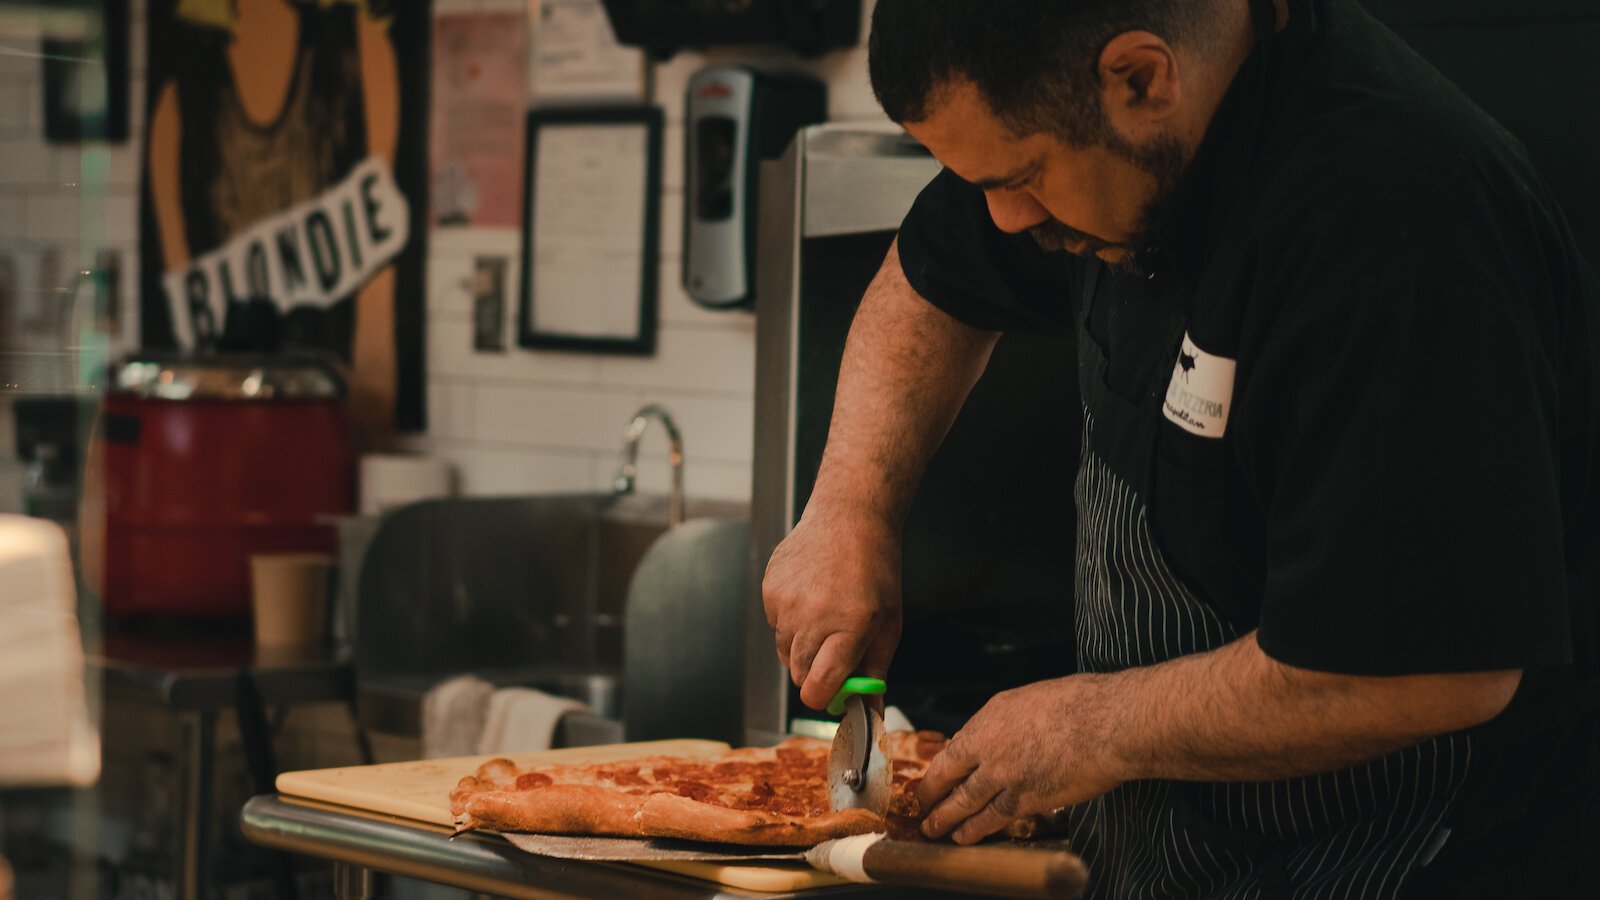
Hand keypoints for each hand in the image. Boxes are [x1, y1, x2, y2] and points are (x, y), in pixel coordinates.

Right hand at [762, 508, 902, 709]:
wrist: (849, 516)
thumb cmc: (875, 569)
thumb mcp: (889, 622)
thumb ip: (875, 670)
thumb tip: (870, 711)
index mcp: (848, 627)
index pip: (818, 687)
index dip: (824, 697)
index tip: (833, 694)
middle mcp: (812, 617)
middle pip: (798, 675)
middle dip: (816, 672)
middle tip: (835, 650)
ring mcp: (786, 603)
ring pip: (784, 651)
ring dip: (802, 646)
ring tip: (825, 614)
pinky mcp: (769, 589)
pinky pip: (774, 624)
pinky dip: (790, 620)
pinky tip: (810, 595)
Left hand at [918, 676, 1124, 843]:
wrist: (1107, 722)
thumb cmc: (1082, 704)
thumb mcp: (1033, 699)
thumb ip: (1010, 721)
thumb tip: (1002, 734)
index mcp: (991, 716)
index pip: (955, 746)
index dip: (942, 766)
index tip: (936, 777)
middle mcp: (989, 745)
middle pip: (948, 775)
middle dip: (931, 794)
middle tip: (921, 807)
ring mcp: (1004, 774)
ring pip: (964, 801)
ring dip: (946, 818)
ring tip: (933, 829)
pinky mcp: (1026, 798)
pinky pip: (993, 818)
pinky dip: (975, 830)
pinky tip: (964, 837)